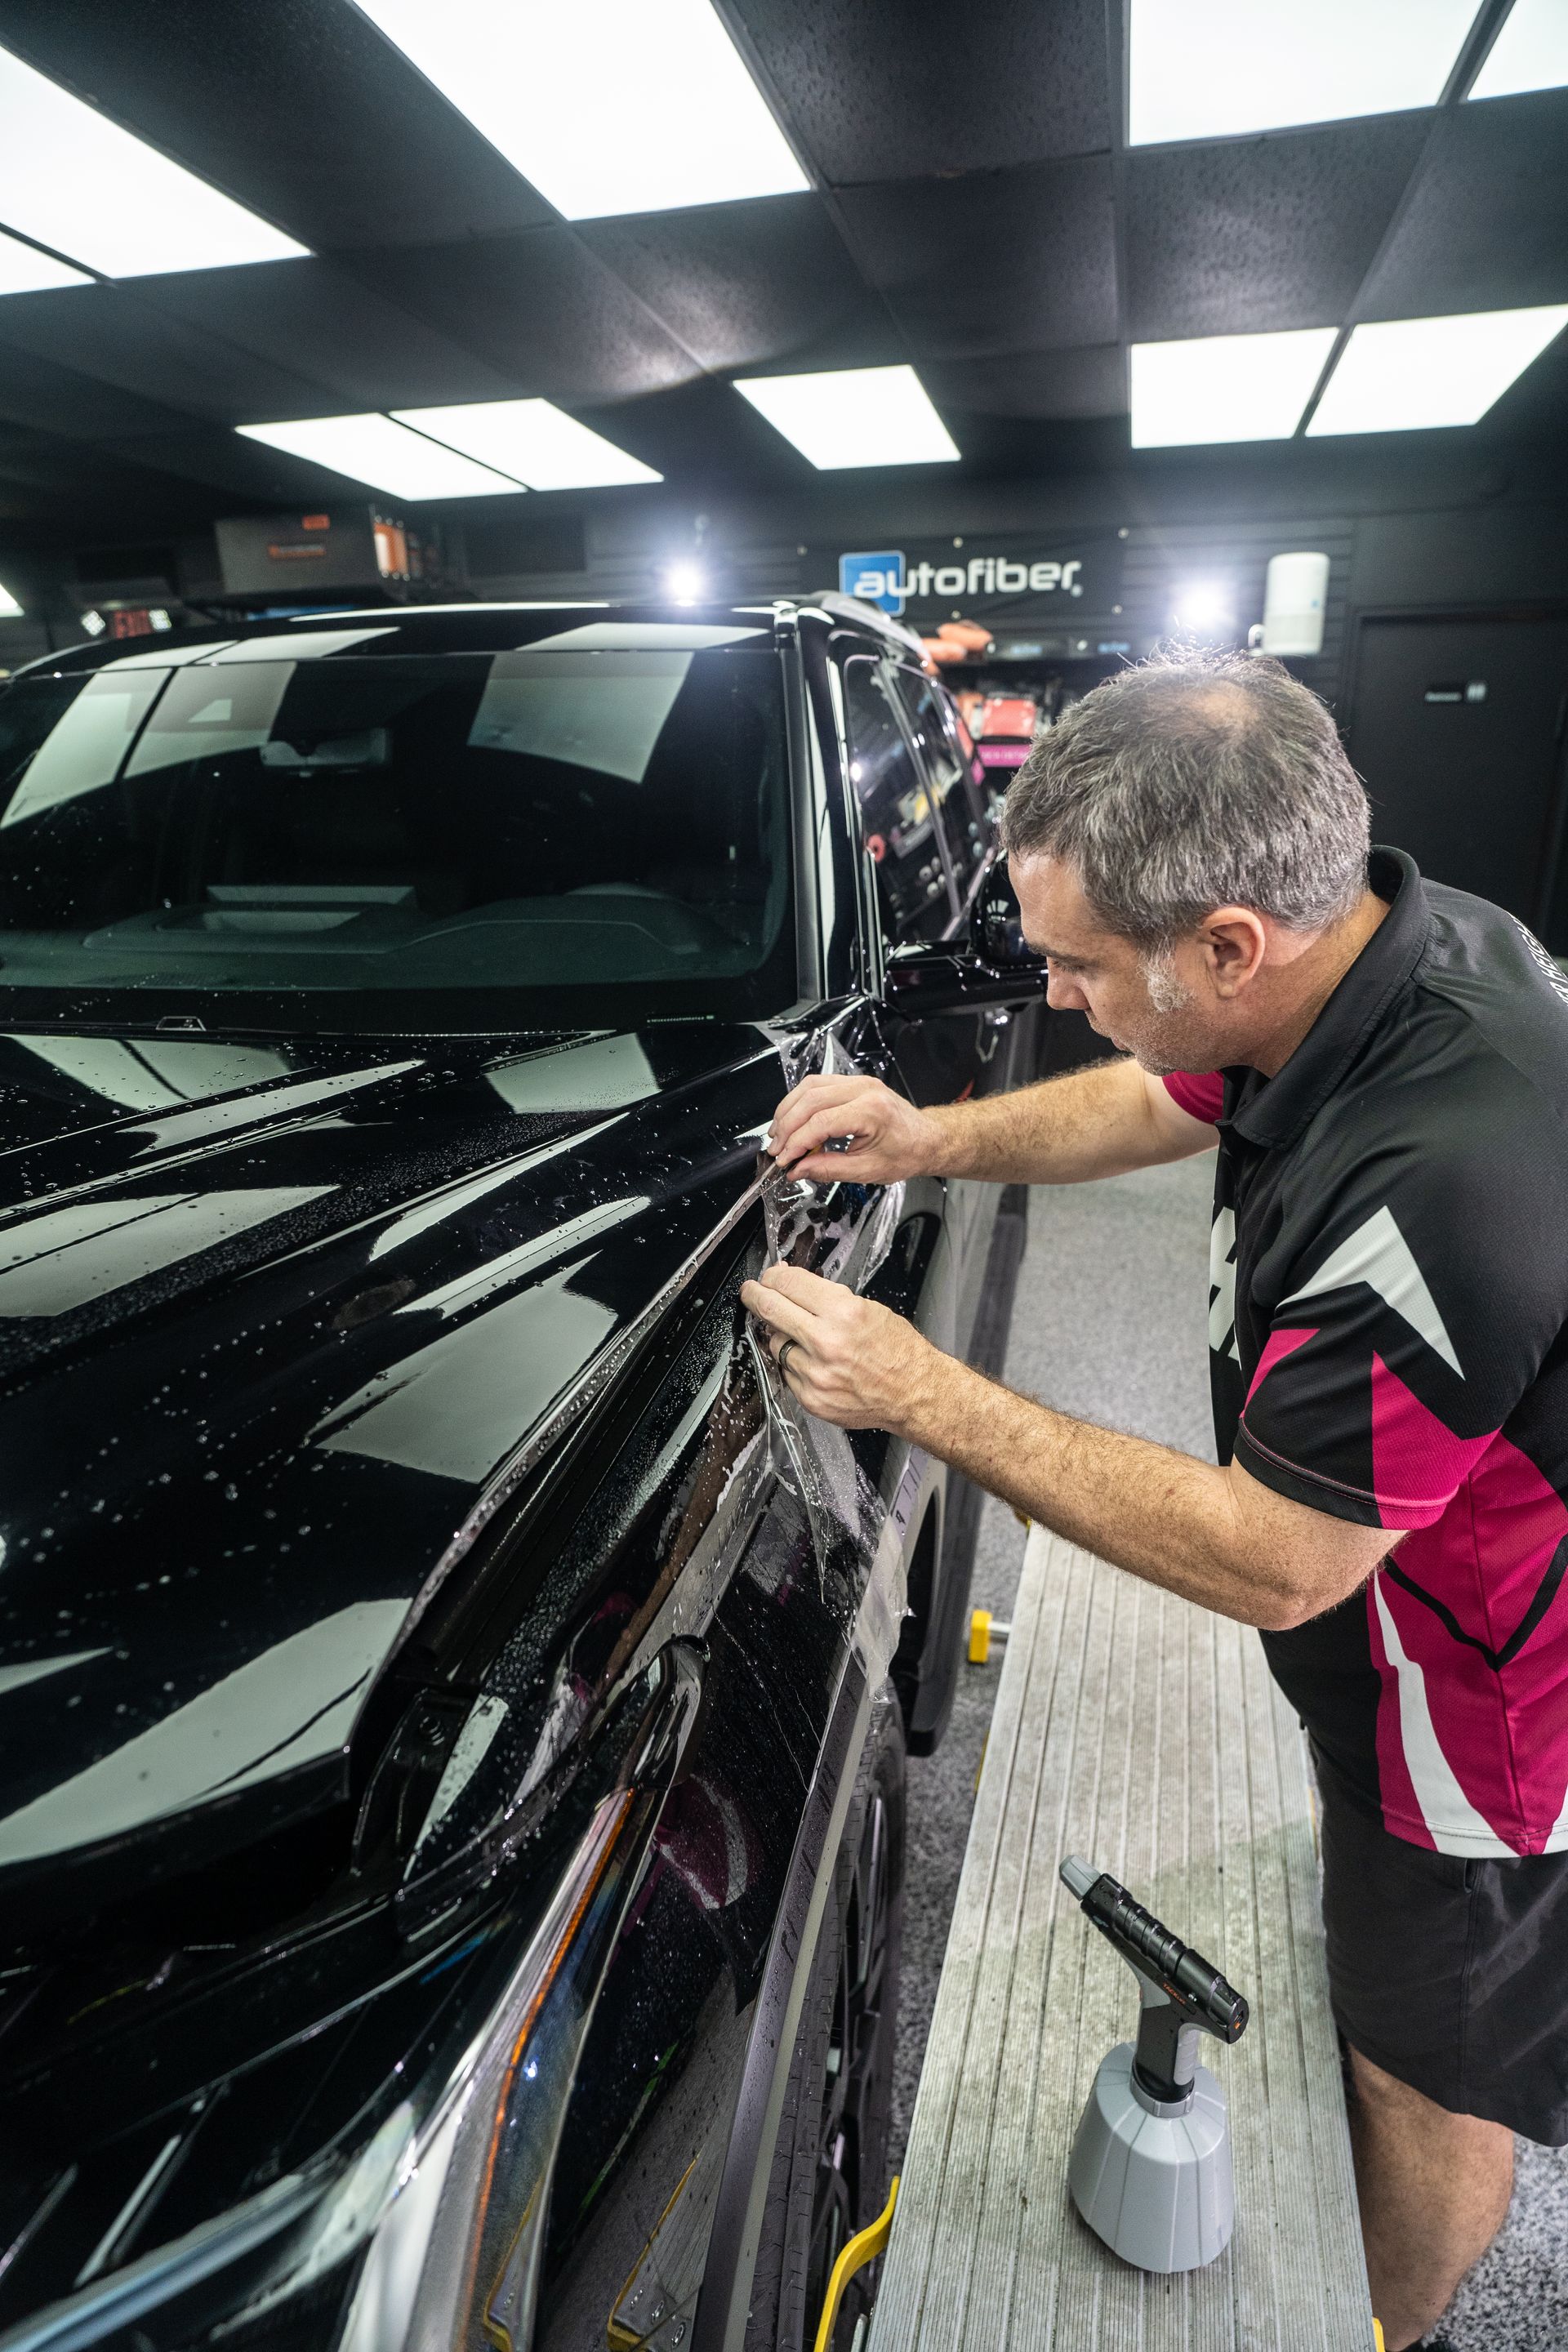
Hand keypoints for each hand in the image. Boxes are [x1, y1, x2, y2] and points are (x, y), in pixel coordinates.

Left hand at [741, 1263, 946, 1432]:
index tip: (769, 1276)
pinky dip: (795, 1364)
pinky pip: (787, 1372)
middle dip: (755, 1295)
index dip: (774, 1276)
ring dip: (783, 1335)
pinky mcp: (811, 1398)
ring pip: (776, 1344)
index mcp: (843, 1313)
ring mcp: (815, 1374)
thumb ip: (827, 1298)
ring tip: (805, 1337)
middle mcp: (826, 1342)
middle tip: (751, 1291)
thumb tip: (792, 1285)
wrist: (915, 1394)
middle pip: (771, 1310)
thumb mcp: (869, 1309)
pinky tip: (815, 1362)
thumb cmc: (898, 1351)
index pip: (790, 1284)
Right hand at [765, 1073, 945, 1184]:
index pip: (820, 1123)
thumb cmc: (906, 1153)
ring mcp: (858, 1082)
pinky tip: (792, 1118)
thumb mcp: (867, 1171)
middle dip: (787, 1126)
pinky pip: (818, 1084)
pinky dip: (800, 1101)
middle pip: (810, 1100)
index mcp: (871, 1112)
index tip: (784, 1160)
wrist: (927, 1139)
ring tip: (778, 1134)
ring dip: (788, 1110)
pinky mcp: (853, 1082)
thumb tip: (798, 1170)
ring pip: (810, 1086)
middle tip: (776, 1149)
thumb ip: (828, 1169)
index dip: (796, 1143)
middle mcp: (864, 1090)